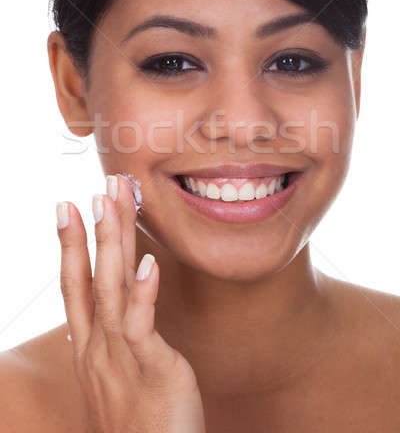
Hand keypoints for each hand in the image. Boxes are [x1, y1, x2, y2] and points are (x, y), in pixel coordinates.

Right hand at [56, 173, 205, 432]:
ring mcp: (120, 358)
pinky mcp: (151, 370)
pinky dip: (143, 292)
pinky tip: (148, 262)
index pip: (74, 286)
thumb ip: (116, 342)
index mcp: (91, 348)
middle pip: (89, 278)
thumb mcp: (117, 380)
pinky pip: (142, 325)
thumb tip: (119, 311)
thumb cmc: (139, 427)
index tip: (66, 208)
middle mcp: (98, 348)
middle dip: (91, 230)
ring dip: (110, 243)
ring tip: (111, 202)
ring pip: (111, 289)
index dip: (69, 246)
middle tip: (94, 189)